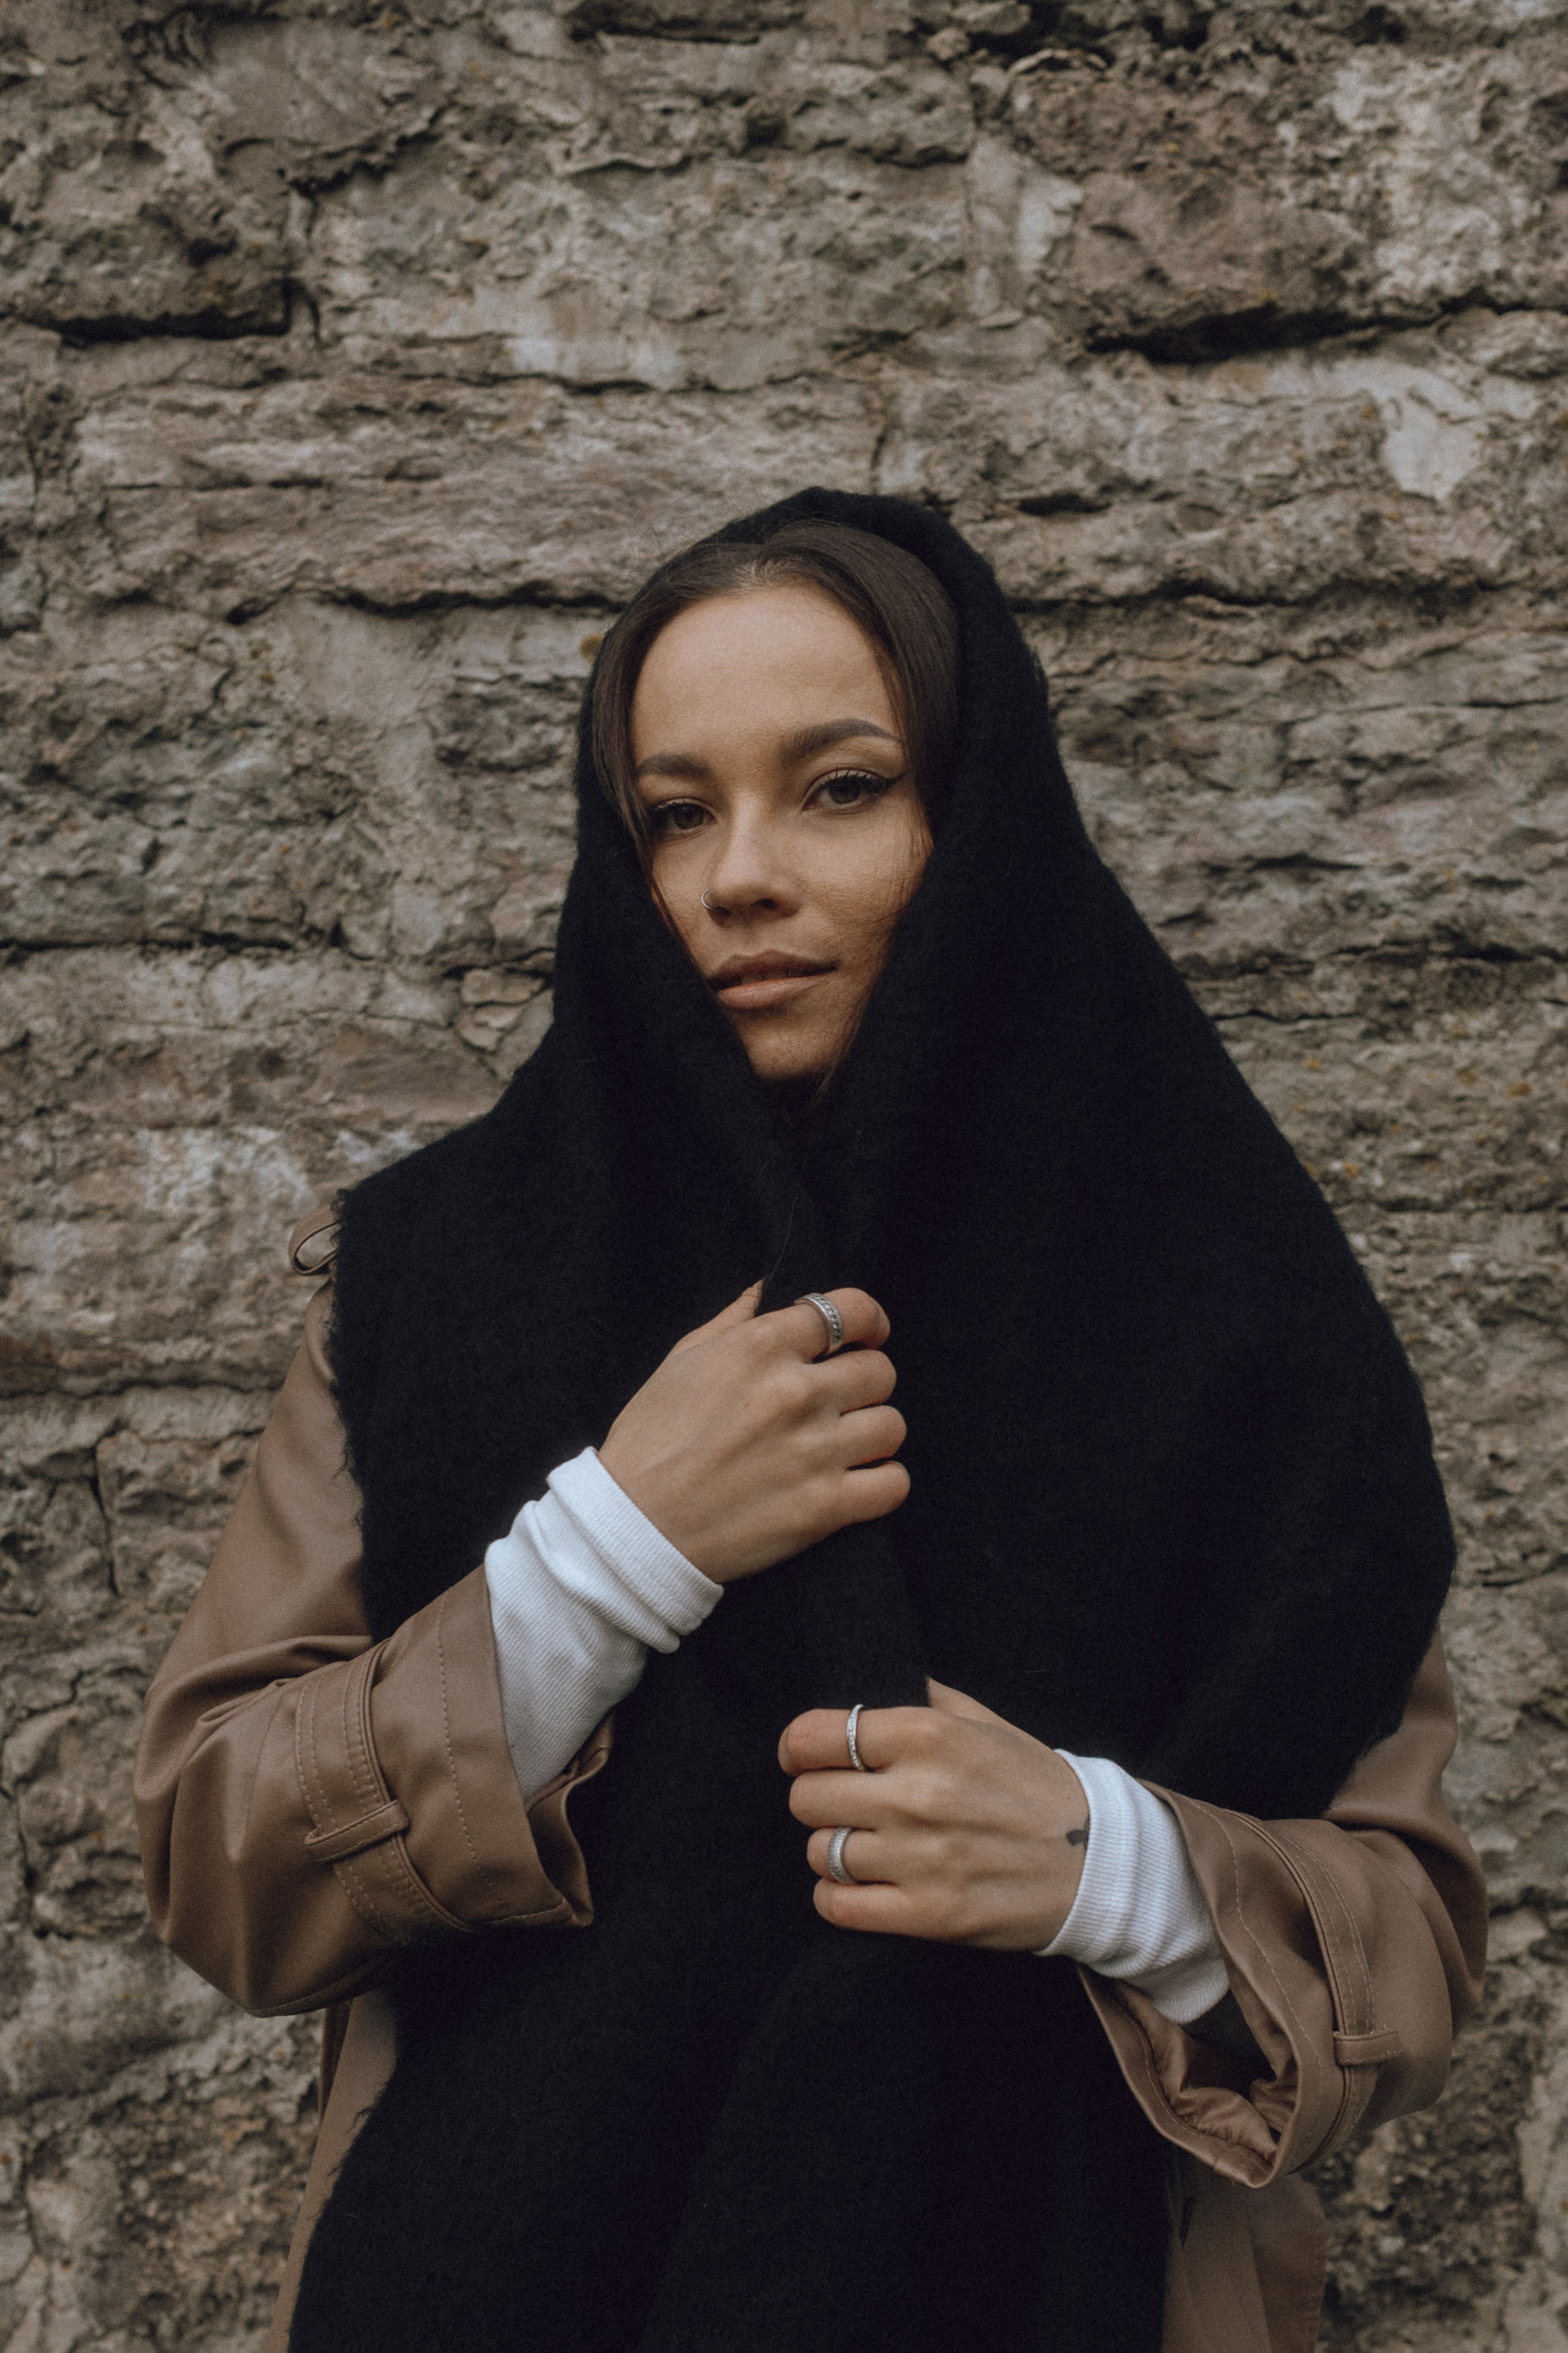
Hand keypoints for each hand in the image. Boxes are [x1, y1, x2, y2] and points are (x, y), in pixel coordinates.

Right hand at [598, 1285, 907, 1584]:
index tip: (867, 1337)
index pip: (851, 1311)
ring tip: (847, 1445)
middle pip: (880, 1371)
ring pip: (892, 1426)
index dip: (869, 1321)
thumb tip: (765, 1288)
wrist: (633, 1528)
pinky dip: (883, 1483)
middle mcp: (795, 1392)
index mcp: (760, 1347)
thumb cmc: (649, 1441)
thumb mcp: (681, 1362)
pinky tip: (859, 1483)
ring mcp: (813, 1451)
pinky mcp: (823, 1507)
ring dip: (874, 1434)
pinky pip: (893, 1484)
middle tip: (844, 1401)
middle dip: (866, 1383)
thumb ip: (732, 1322)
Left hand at [778, 1680, 1088, 1950]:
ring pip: (820, 1852)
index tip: (805, 1756)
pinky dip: (837, 1896)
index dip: (798, 1748)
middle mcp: (919, 1794)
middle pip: (807, 1798)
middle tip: (843, 1803)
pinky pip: (837, 1906)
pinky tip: (861, 1884)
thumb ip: (920, 1697)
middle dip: (817, 1798)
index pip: (814, 1737)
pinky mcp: (930, 1914)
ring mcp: (923, 1859)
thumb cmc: (1032, 1783)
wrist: (1098, 1860)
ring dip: (832, 1848)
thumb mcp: (983, 1721)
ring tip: (863, 1843)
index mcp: (929, 1735)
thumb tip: (862, 1685)